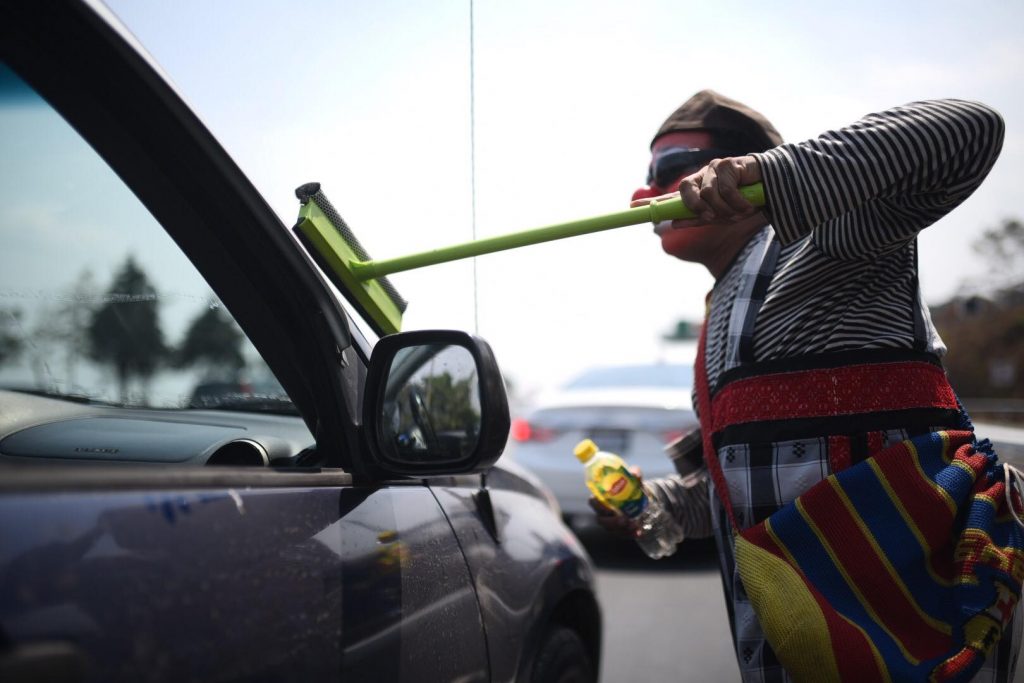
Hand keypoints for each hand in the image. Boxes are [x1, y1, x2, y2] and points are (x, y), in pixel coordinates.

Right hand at [587, 465, 642, 538]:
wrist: (641, 498)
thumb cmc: (631, 486)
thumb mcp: (634, 479)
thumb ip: (634, 473)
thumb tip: (635, 474)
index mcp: (602, 497)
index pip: (593, 502)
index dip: (598, 506)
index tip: (609, 508)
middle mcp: (603, 511)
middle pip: (600, 519)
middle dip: (611, 522)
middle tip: (623, 520)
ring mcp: (610, 522)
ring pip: (610, 529)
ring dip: (621, 529)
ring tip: (634, 525)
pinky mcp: (618, 529)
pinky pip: (621, 534)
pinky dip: (630, 534)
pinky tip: (639, 532)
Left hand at [630, 155, 763, 227]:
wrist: (774, 190)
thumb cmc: (744, 204)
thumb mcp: (720, 217)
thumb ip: (697, 219)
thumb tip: (672, 223)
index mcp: (697, 192)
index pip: (670, 197)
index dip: (651, 202)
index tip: (631, 206)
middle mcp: (702, 178)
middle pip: (684, 191)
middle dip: (696, 208)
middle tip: (713, 217)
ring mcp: (714, 169)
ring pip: (707, 193)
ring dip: (725, 208)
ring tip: (740, 211)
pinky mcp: (729, 164)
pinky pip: (725, 188)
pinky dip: (737, 201)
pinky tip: (747, 203)